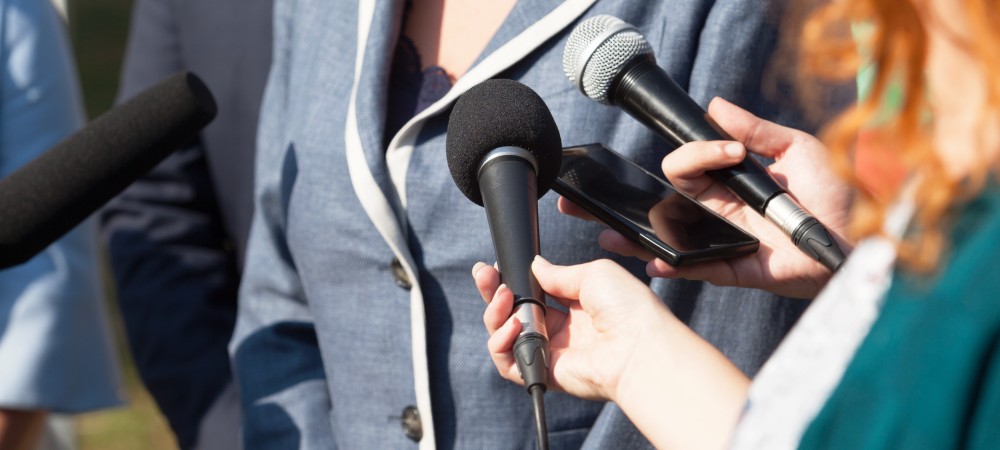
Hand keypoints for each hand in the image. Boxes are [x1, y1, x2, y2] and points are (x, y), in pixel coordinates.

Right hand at [474, 257, 675, 401]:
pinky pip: (509, 363)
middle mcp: (562, 330)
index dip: (513, 280)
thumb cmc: (628, 308)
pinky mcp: (545, 374)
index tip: (498, 266)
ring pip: (505, 336)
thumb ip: (558, 272)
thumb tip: (535, 265)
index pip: (533, 292)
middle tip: (483, 275)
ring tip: (504, 299)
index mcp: (576, 305)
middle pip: (513, 312)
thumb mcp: (594, 273)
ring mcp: (552, 352)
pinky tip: (513, 326)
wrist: (640, 346)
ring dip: (495, 314)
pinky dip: (501, 343)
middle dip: (493, 293)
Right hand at [560, 98, 851, 297]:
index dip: (699, 154)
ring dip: (637, 234)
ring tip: (608, 232)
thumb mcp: (797, 150)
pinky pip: (697, 268)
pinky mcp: (735, 268)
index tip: (732, 152)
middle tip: (630, 185)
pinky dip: (673, 266)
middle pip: (667, 197)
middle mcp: (720, 211)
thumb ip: (756, 130)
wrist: (862, 237)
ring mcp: (723, 240)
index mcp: (731, 181)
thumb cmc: (835, 193)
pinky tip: (653, 260)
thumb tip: (716, 106)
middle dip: (631, 193)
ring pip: (670, 234)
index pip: (690, 165)